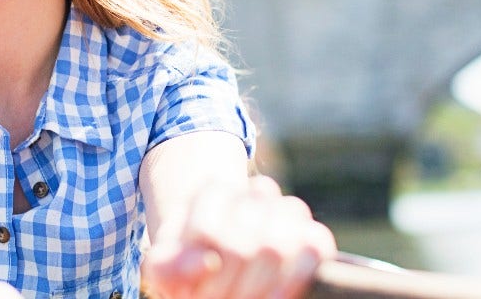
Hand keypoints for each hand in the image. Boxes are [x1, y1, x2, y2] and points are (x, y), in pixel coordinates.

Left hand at [141, 175, 335, 298]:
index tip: (194, 292)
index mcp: (214, 191)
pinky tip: (276, 298)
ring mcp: (288, 211)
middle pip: (242, 247)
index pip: (210, 232)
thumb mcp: (165, 267)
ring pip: (277, 247)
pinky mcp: (314, 235)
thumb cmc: (190, 267)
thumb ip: (168, 264)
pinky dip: (295, 279)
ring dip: (255, 288)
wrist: (223, 263)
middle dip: (227, 287)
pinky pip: (315, 248)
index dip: (203, 272)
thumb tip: (204, 264)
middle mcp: (255, 191)